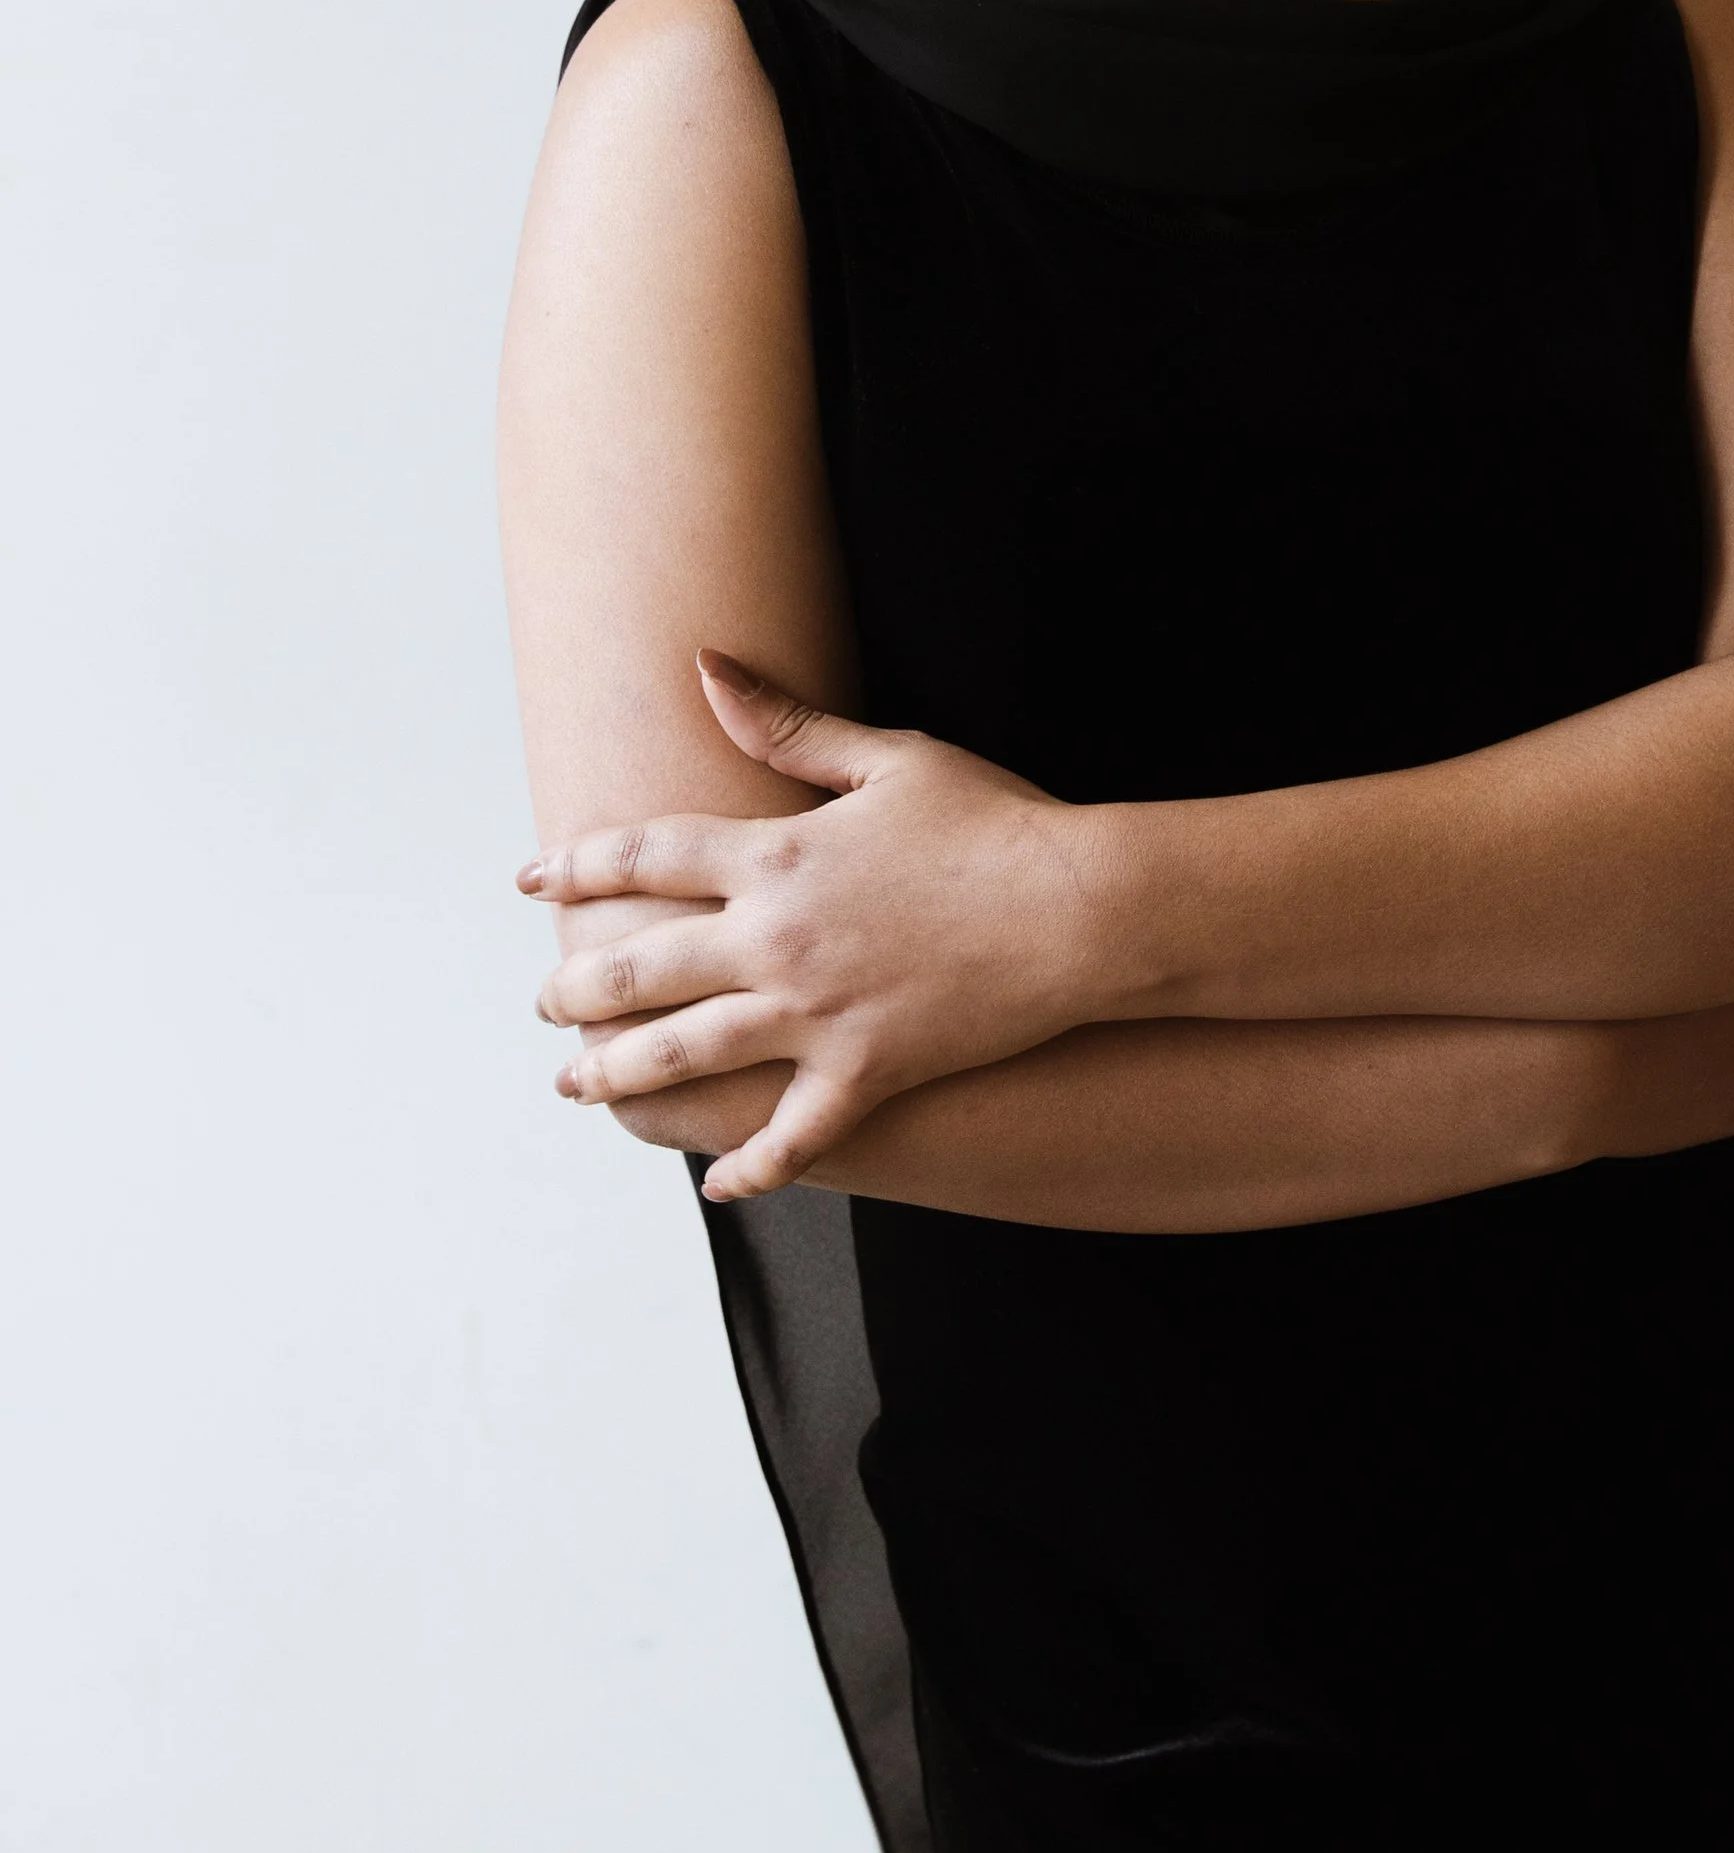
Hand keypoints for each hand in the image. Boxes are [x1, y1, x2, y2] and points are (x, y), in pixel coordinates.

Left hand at [525, 653, 1105, 1200]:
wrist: (1082, 906)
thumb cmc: (996, 821)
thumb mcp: (891, 758)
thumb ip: (789, 725)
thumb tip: (704, 668)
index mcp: (777, 855)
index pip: (645, 855)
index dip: (579, 864)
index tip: (532, 880)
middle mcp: (777, 939)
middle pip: (642, 966)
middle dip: (578, 987)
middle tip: (546, 1000)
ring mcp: (816, 1014)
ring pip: (686, 1053)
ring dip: (618, 1073)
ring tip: (576, 1084)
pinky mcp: (866, 1073)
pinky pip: (791, 1134)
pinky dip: (749, 1165)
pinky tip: (714, 1184)